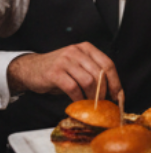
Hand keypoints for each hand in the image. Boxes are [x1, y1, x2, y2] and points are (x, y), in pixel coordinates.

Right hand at [7, 45, 121, 102]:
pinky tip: (78, 103)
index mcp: (87, 48)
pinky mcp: (55, 73)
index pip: (108, 63)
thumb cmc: (57, 69)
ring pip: (88, 80)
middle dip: (104, 91)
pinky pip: (73, 87)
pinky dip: (78, 98)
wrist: (30, 68)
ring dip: (92, 95)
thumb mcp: (76, 64)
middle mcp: (78, 52)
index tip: (118, 94)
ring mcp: (66, 61)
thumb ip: (91, 70)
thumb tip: (109, 89)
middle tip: (103, 102)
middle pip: (100, 73)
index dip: (115, 80)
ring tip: (91, 104)